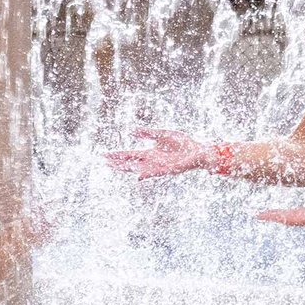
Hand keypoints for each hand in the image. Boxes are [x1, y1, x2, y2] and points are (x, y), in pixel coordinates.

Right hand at [106, 129, 221, 179]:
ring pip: (139, 169)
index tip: (105, 156)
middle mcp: (152, 161)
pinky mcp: (168, 170)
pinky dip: (146, 174)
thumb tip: (132, 130)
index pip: (130, 155)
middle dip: (119, 164)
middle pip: (131, 163)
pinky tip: (138, 175)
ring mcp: (159, 167)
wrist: (199, 151)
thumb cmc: (183, 143)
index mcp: (151, 153)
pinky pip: (155, 172)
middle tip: (105, 163)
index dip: (118, 155)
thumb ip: (148, 133)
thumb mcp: (163, 134)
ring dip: (128, 169)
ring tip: (115, 167)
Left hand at [258, 193, 304, 228]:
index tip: (264, 216)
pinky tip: (277, 212)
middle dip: (272, 217)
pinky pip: (291, 214)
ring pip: (287, 217)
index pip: (289, 217)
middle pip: (285, 219)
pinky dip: (282, 213)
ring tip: (262, 214)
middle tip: (257, 215)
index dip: (277, 216)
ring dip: (275, 216)